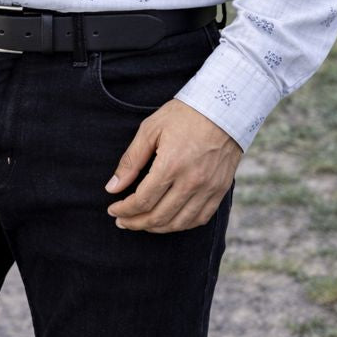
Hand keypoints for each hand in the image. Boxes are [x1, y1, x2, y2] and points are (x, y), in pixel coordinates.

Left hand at [104, 100, 241, 232]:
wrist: (224, 108)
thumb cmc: (184, 115)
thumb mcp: (151, 129)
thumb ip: (131, 160)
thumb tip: (113, 187)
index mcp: (171, 165)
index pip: (142, 201)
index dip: (124, 210)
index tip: (113, 210)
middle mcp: (191, 181)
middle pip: (159, 217)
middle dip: (136, 223)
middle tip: (122, 221)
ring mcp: (208, 188)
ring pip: (179, 223)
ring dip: (156, 228)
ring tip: (142, 223)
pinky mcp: (220, 190)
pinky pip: (200, 219)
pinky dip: (181, 225)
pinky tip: (169, 220)